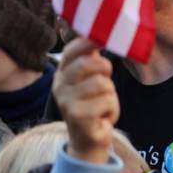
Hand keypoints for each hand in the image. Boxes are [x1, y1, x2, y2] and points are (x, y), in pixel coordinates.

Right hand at [53, 38, 118, 164]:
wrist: (88, 139)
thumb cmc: (93, 105)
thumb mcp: (91, 80)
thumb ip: (92, 59)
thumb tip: (99, 33)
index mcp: (62, 74)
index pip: (72, 50)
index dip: (89, 41)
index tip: (104, 40)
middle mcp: (60, 86)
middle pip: (89, 64)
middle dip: (105, 70)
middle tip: (105, 83)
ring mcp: (67, 102)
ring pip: (102, 83)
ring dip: (110, 94)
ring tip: (103, 103)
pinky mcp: (77, 117)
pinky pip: (107, 101)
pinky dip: (112, 108)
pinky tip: (103, 116)